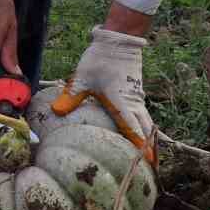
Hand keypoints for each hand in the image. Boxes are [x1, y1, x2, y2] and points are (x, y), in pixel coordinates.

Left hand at [51, 27, 154, 163]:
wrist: (119, 40)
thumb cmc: (101, 59)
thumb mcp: (82, 78)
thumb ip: (71, 96)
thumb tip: (56, 111)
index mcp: (121, 102)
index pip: (132, 129)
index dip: (139, 146)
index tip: (145, 163)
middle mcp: (133, 103)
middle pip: (146, 131)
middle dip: (150, 149)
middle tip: (152, 169)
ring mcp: (137, 98)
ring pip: (147, 123)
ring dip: (149, 139)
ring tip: (151, 158)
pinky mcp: (136, 94)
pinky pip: (144, 115)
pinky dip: (145, 128)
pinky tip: (141, 135)